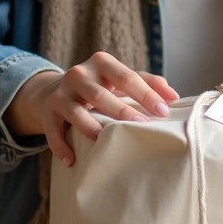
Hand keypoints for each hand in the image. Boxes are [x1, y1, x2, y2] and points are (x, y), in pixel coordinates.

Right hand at [3, 52, 178, 166]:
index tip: (163, 111)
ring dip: (90, 126)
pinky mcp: (48, 113)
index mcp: (102, 63)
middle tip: (141, 126)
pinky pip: (53, 131)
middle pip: (100, 94)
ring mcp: (61, 94)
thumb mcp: (120, 79)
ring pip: (75, 111)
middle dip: (121, 111)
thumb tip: (174, 97)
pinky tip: (71, 160)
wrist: (54, 91)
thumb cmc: (100, 86)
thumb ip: (148, 83)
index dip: (146, 94)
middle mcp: (79, 74)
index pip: (126, 77)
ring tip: (104, 141)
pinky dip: (61, 146)